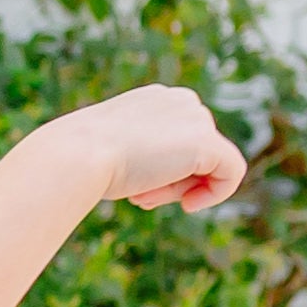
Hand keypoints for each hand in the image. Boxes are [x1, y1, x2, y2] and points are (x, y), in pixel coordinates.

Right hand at [60, 85, 246, 215]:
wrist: (75, 156)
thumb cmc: (78, 157)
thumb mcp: (107, 149)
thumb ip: (136, 152)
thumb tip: (152, 174)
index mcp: (156, 99)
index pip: (176, 139)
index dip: (161, 170)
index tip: (136, 189)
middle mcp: (180, 100)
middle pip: (196, 151)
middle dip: (171, 182)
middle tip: (141, 199)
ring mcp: (196, 118)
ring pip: (209, 164)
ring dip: (179, 189)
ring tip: (145, 197)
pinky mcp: (208, 143)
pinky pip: (231, 173)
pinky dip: (215, 195)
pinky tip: (188, 206)